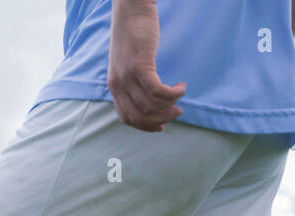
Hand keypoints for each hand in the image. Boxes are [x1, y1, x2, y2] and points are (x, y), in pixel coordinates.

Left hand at [107, 0, 185, 131]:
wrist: (130, 10)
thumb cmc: (133, 35)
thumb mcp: (128, 64)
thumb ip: (133, 81)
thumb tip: (150, 98)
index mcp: (114, 87)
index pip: (127, 118)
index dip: (146, 126)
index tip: (162, 125)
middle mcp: (118, 84)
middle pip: (139, 116)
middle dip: (161, 119)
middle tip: (177, 112)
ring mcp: (127, 76)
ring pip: (149, 106)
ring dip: (169, 105)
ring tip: (180, 95)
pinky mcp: (139, 65)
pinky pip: (157, 91)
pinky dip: (171, 94)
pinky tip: (180, 87)